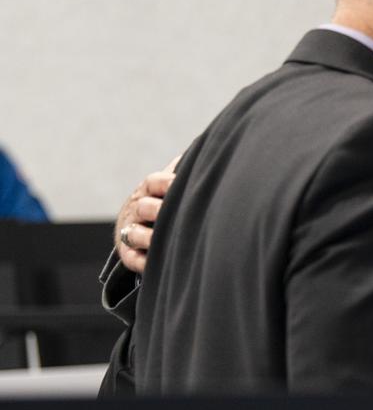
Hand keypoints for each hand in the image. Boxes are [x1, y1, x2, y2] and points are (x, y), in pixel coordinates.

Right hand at [115, 154, 180, 273]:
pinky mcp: (128, 254)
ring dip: (148, 237)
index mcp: (149, 188)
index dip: (168, 183)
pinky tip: (159, 263)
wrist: (139, 225)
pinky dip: (145, 262)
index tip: (183, 184)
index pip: (155, 182)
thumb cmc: (166, 199)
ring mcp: (130, 231)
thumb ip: (185, 168)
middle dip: (158, 210)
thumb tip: (208, 146)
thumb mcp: (171, 182)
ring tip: (164, 241)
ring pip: (134, 233)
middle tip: (175, 214)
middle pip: (144, 207)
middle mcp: (136, 208)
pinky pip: (134, 259)